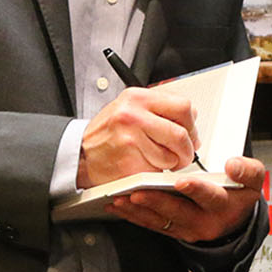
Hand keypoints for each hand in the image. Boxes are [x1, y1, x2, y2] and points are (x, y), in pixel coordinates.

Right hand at [77, 86, 200, 188]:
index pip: (183, 106)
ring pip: (171, 155)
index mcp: (137, 98)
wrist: (80, 154)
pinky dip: (156, 173)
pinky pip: (157, 171)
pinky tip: (145, 167)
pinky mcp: (128, 163)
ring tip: (157, 160)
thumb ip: (159, 107)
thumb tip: (191, 115)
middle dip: (187, 149)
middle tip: (183, 155)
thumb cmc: (107, 132)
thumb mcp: (130, 107)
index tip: (191, 134)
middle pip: (180, 134)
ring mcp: (130, 140)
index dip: (192, 124)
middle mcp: (133, 116)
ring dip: (171, 163)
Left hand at [109, 156, 264, 242]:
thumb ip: (248, 170)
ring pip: (160, 220)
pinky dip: (133, 216)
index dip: (196, 189)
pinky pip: (151, 225)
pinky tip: (120, 206)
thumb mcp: (254, 180)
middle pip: (178, 212)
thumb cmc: (239, 195)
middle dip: (157, 202)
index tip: (182, 181)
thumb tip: (232, 165)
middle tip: (138, 192)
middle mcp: (203, 220)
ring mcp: (186, 228)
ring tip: (122, 199)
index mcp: (223, 205)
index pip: (210, 197)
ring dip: (140, 211)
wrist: (233, 220)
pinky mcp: (172, 231)